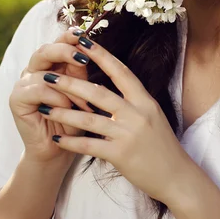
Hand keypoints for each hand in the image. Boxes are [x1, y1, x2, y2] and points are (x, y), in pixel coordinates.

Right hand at [9, 27, 94, 167]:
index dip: (70, 36)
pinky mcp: (17, 99)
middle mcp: (35, 70)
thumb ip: (81, 71)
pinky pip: (38, 90)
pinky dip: (56, 98)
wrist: (60, 149)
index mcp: (52, 64)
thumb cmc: (75, 119)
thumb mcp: (82, 91)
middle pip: (45, 50)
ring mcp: (24, 83)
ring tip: (84, 103)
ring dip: (68, 87)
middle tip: (83, 58)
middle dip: (65, 50)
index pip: (58, 42)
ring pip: (45, 73)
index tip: (85, 36)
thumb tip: (89, 47)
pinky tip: (67, 107)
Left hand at [38, 35, 193, 205]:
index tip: (83, 41)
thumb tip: (111, 86)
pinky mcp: (121, 155)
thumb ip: (133, 102)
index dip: (101, 55)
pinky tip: (56, 139)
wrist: (176, 177)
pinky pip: (89, 145)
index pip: (120, 71)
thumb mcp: (152, 117)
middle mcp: (138, 113)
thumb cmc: (162, 146)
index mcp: (145, 101)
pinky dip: (71, 142)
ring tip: (43, 107)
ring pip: (89, 118)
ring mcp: (129, 134)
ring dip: (63, 112)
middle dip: (71, 83)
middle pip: (99, 93)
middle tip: (49, 76)